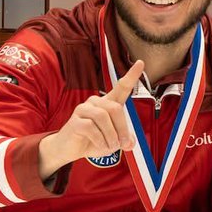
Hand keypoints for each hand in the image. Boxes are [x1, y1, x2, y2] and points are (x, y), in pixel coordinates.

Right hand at [38, 61, 142, 176]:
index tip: (140, 63)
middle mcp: (96, 102)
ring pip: (103, 117)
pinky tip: (99, 146)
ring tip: (110, 146)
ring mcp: (84, 109)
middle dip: (122, 128)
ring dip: (110, 136)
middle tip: (123, 144)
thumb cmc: (93, 140)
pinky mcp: (75, 120)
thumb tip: (130, 143)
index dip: (131, 76)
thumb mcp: (113, 141)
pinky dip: (99, 140)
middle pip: (115, 108)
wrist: (70, 149)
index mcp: (107, 103)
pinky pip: (91, 128)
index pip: (121, 87)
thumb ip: (124, 139)